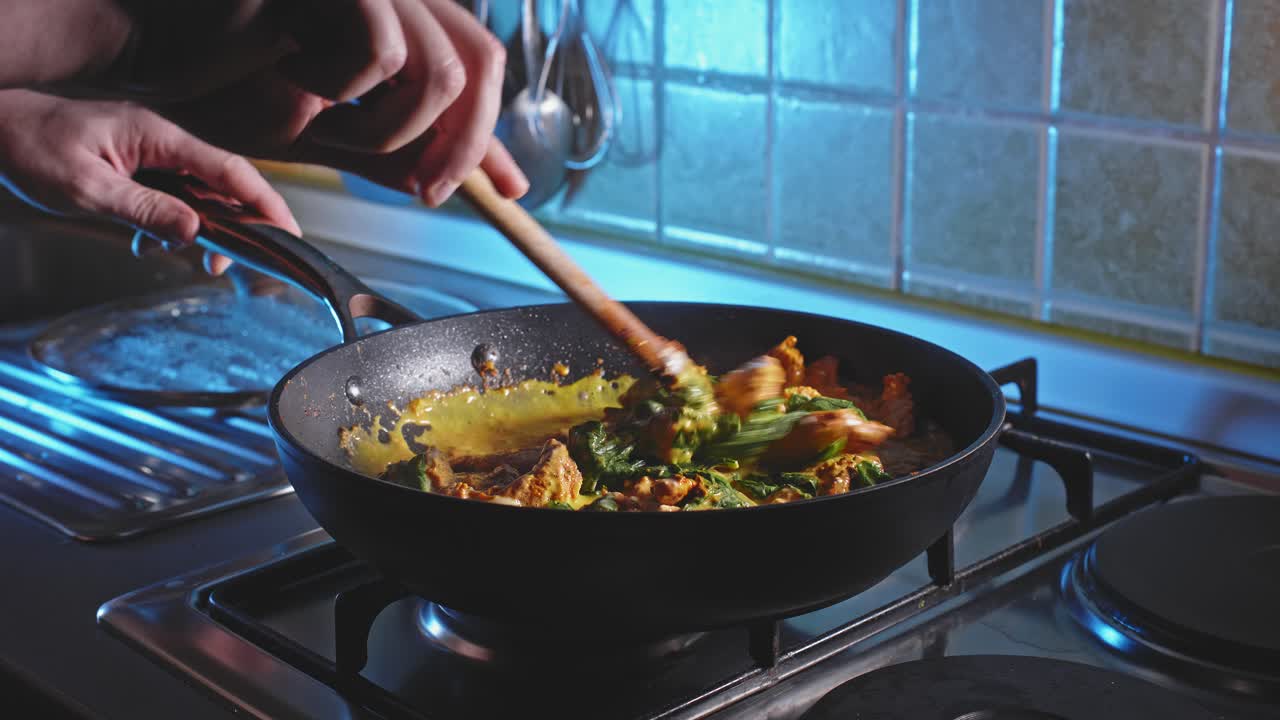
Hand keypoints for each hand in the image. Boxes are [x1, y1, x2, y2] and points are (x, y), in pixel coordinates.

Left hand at [0, 89, 298, 256]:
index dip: (265, 203)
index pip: (229, 171)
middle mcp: (163, 143)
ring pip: (202, 195)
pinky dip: (178, 225)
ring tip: (208, 264)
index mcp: (159, 138)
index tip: (289, 235)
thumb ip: (143, 210)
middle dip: (245, 225)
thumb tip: (194, 233)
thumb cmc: (31, 147)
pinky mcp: (141, 167)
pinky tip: (157, 246)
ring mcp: (153, 154)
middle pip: (225, 184)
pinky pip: (176, 197)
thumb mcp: (86, 188)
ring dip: (210, 230)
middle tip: (254, 264)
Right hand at [138, 0, 526, 205]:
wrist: (144, 52)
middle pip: (477, 63)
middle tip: (424, 193)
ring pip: (438, 71)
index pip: (477, 63)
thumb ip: (398, 148)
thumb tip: (457, 180)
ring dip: (388, 128)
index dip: (494, 130)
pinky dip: (340, 89)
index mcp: (400, 13)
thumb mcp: (332, 130)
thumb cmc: (228, 82)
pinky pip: (379, 54)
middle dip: (462, 145)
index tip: (510, 191)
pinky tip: (287, 69)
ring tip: (324, 124)